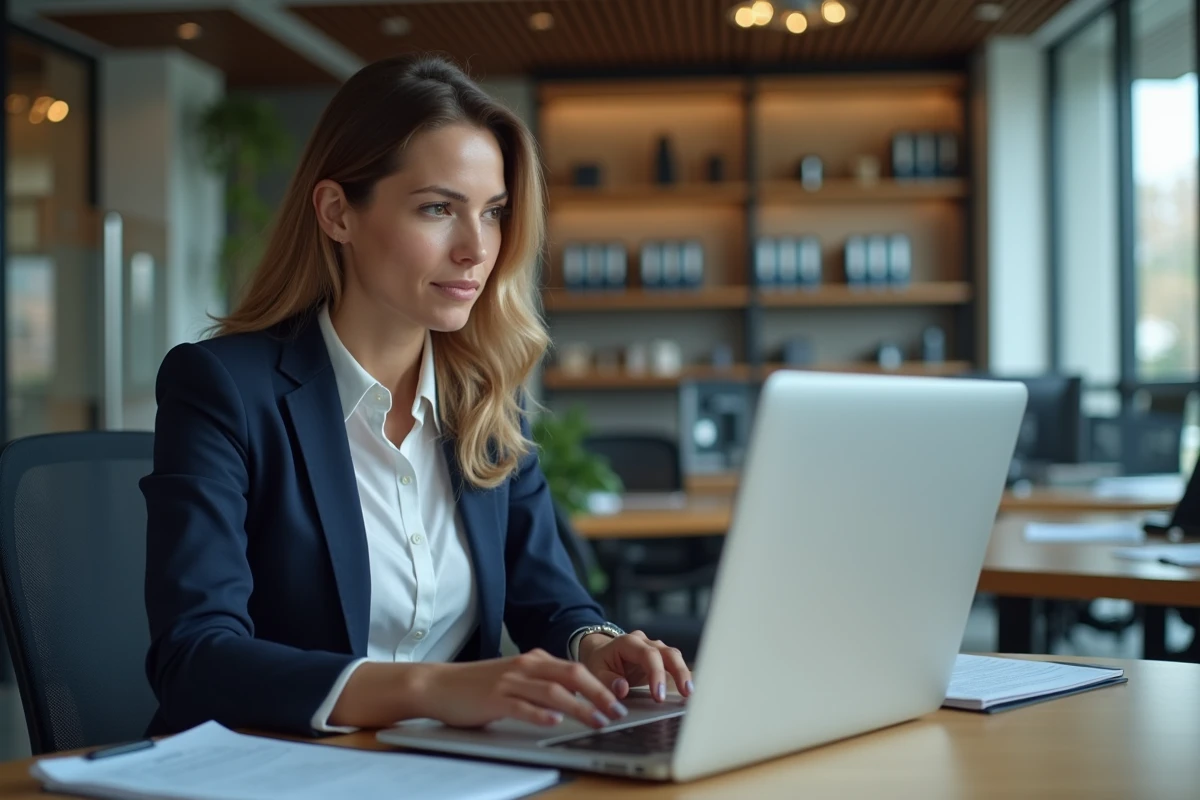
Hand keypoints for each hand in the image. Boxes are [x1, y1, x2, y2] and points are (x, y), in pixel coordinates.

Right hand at [419, 649, 630, 729]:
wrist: (438, 684)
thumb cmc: (477, 686)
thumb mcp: (515, 679)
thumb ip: (541, 685)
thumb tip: (572, 700)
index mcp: (534, 660)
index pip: (576, 669)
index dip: (601, 685)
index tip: (618, 702)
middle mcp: (526, 666)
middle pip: (572, 675)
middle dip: (599, 694)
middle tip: (618, 713)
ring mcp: (510, 681)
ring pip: (553, 692)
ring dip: (579, 707)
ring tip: (597, 721)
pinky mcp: (494, 699)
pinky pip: (522, 706)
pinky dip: (541, 714)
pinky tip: (554, 722)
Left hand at [578, 630, 693, 702]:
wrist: (601, 653)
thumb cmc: (599, 663)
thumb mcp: (595, 672)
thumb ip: (607, 681)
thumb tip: (622, 689)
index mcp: (627, 642)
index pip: (648, 655)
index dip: (656, 674)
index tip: (659, 696)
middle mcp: (644, 642)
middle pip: (667, 652)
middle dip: (679, 672)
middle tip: (685, 693)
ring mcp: (655, 648)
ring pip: (675, 656)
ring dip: (684, 674)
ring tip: (689, 694)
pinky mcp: (660, 658)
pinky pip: (675, 664)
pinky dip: (682, 676)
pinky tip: (688, 690)